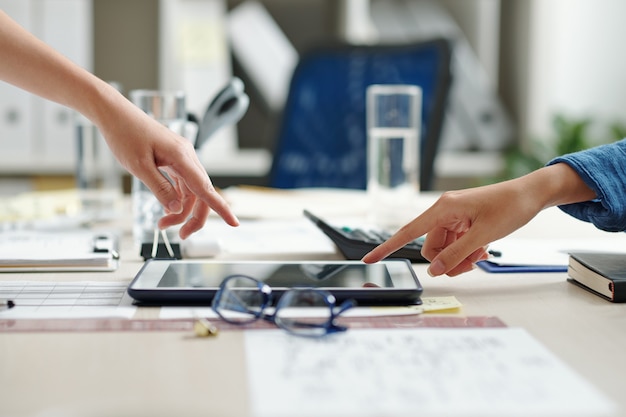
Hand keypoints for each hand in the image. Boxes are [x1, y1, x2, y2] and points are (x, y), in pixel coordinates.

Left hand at [97, 91, 238, 238]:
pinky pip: (183, 184)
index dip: (222, 208)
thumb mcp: (139, 166)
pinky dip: (176, 199)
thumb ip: (160, 188)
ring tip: (162, 224)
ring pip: (191, 191)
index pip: (206, 189)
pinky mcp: (174, 159)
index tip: (235, 223)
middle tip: (179, 235)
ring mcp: (182, 158)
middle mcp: (187, 157)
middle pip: (201, 194)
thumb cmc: (125, 134)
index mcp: (181, 157)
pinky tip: (165, 207)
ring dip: (181, 210)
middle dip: (193, 217)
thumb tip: (176, 208)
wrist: (116, 114)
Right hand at [362, 171, 566, 275]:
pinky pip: (454, 243)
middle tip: (469, 265)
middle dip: (446, 261)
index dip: (387, 247)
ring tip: (480, 255)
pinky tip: (481, 250)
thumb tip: (436, 270)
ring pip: (443, 248)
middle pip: (430, 247)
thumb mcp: (483, 235)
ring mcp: (453, 217)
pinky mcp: (463, 221)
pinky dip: (465, 251)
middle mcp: (444, 211)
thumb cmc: (510, 207)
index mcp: (443, 208)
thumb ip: (457, 253)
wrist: (531, 195)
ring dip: (458, 257)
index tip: (370, 259)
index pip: (408, 231)